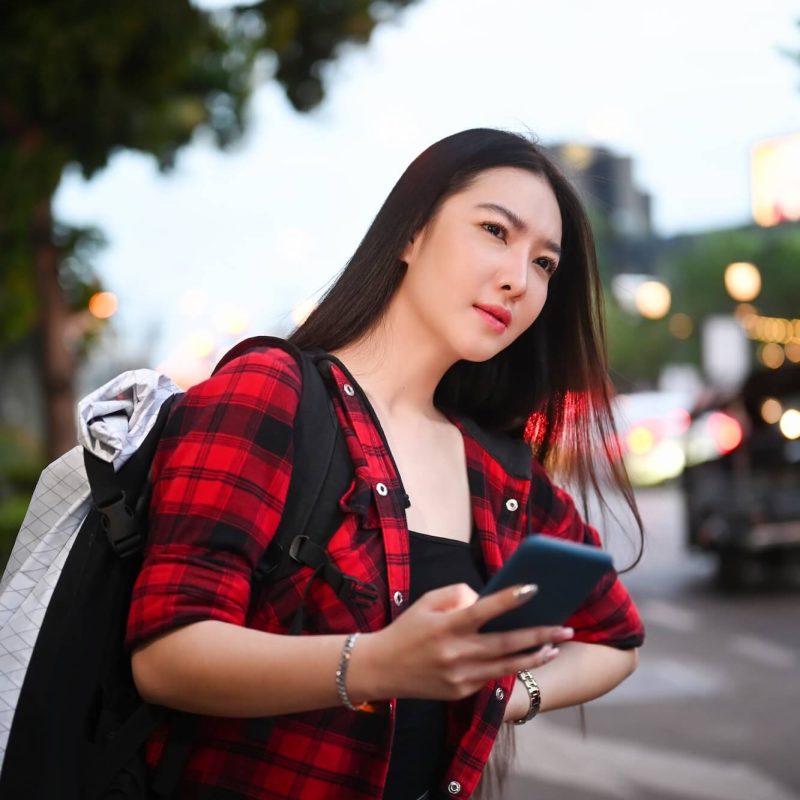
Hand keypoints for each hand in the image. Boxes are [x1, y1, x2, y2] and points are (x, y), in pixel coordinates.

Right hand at [348, 583, 573, 703]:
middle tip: (565, 628)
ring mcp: (459, 677)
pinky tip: (525, 657)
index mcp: (445, 626)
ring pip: (506, 667)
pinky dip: (508, 666)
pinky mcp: (460, 692)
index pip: (483, 610)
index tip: (533, 588)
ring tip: (555, 648)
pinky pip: (490, 677)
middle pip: (505, 644)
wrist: (380, 669)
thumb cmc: (407, 629)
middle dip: (539, 635)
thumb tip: (487, 598)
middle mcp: (454, 653)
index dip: (509, 599)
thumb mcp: (426, 602)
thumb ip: (457, 595)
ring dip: (533, 657)